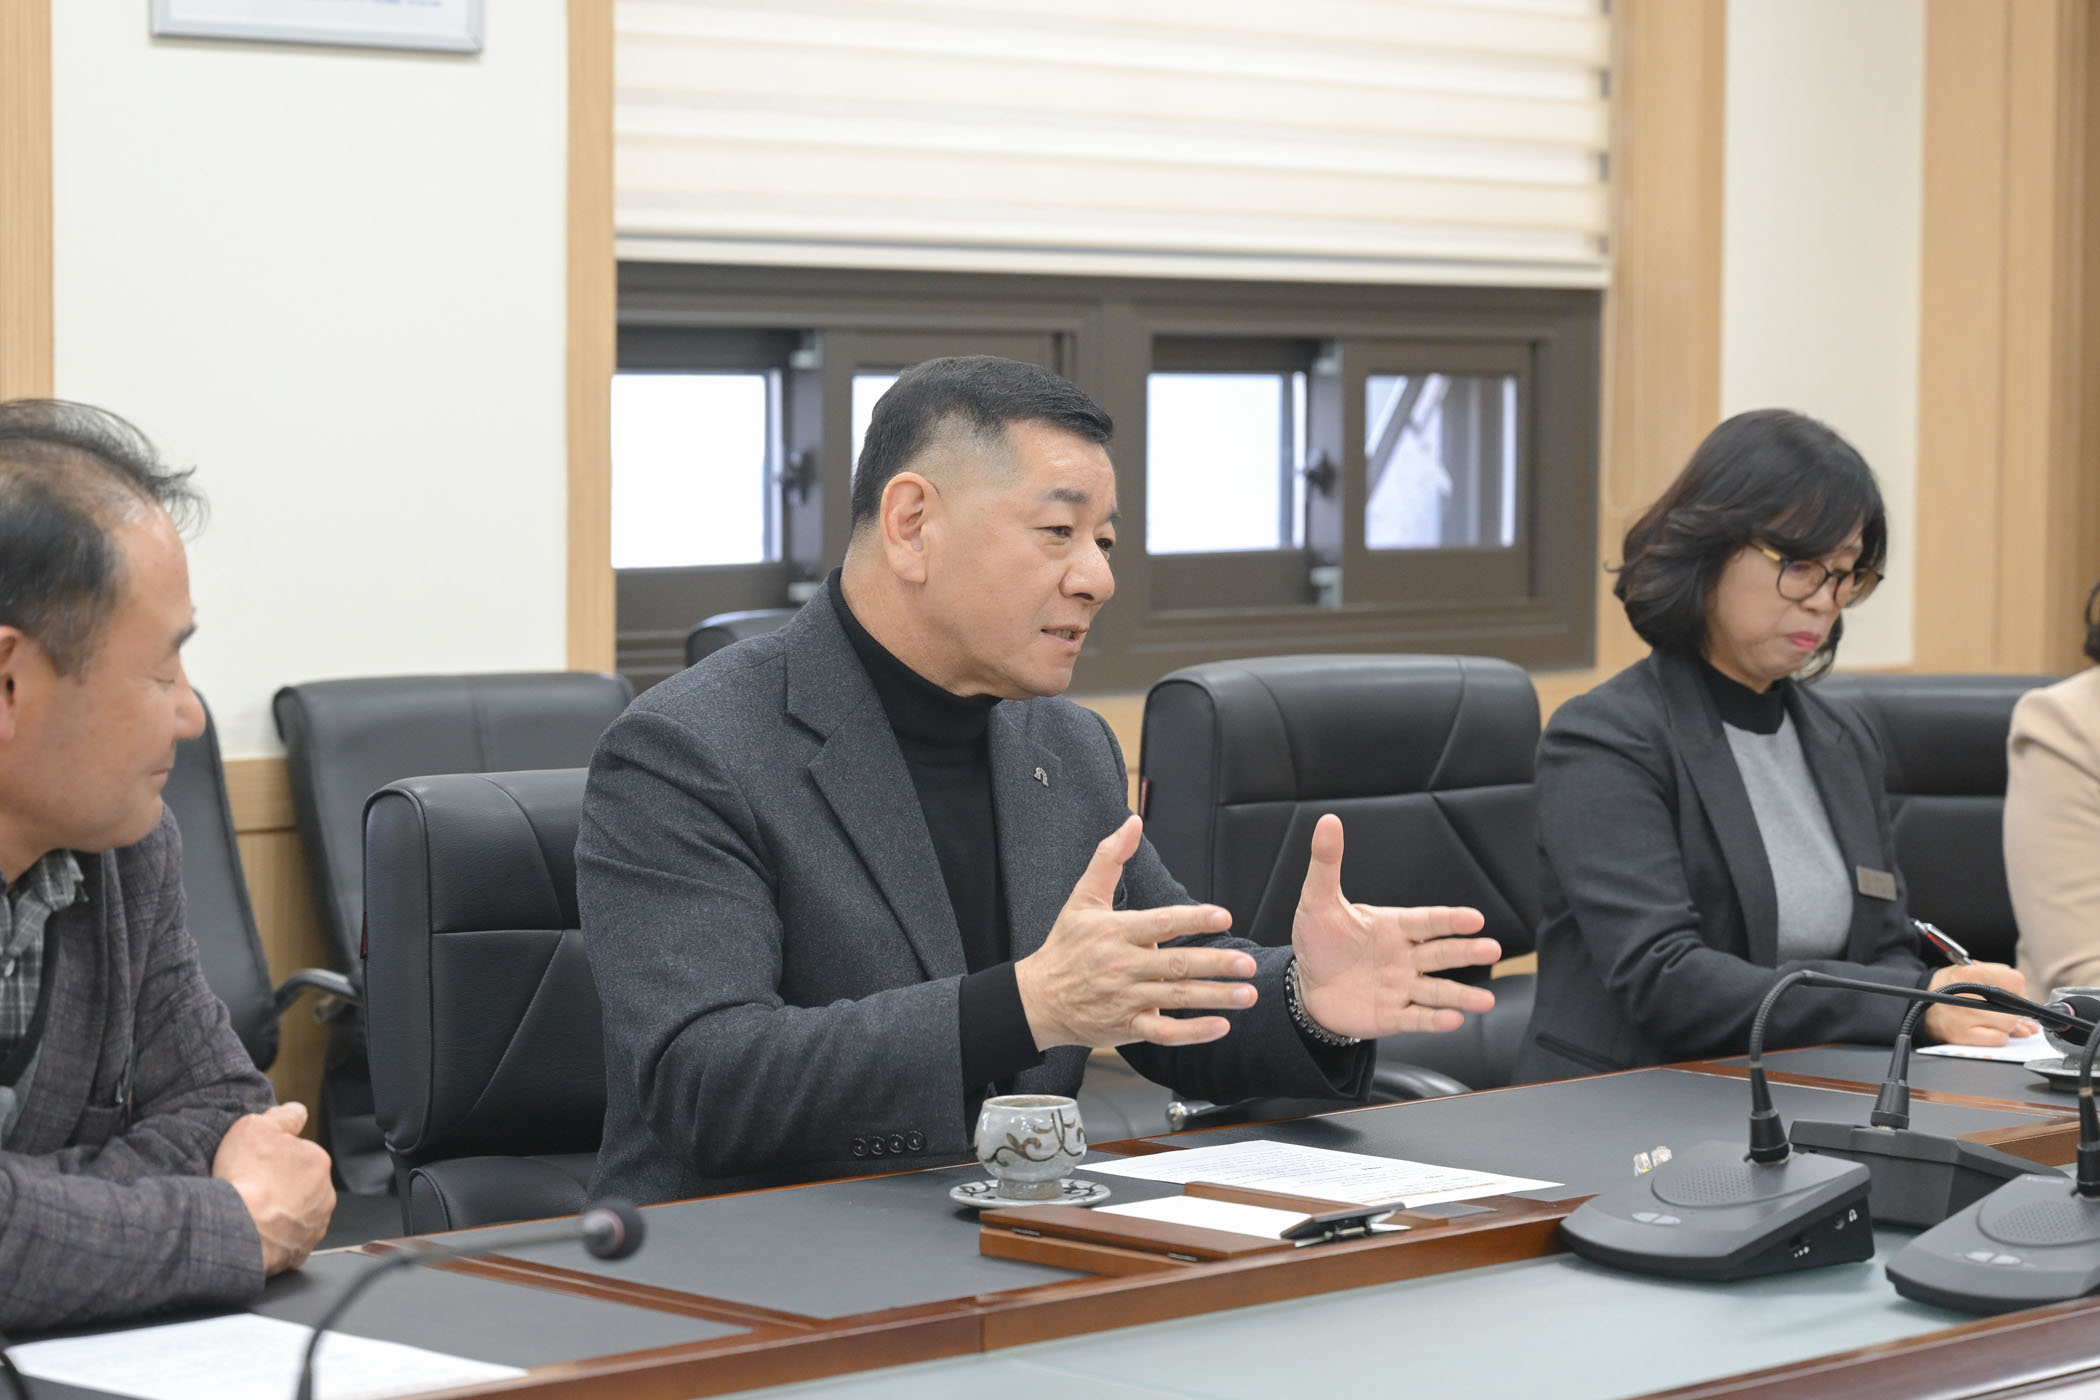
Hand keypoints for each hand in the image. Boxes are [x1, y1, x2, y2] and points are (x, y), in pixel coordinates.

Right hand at [212, 1102, 334, 1274]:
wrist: (236, 1229)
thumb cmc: (246, 1179)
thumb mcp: (256, 1127)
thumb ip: (282, 1116)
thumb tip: (297, 1111)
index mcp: (318, 1161)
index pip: (300, 1154)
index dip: (274, 1158)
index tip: (256, 1165)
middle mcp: (325, 1194)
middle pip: (300, 1185)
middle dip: (280, 1186)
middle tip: (252, 1188)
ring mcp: (314, 1226)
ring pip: (298, 1214)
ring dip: (280, 1213)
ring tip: (251, 1212)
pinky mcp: (301, 1253)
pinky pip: (289, 1242)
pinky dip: (275, 1239)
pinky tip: (256, 1233)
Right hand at [1015, 815, 1259, 1050]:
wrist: (1037, 999)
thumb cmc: (1065, 946)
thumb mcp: (1082, 898)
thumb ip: (1109, 859)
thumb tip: (1132, 822)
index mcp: (1115, 932)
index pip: (1160, 923)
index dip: (1193, 919)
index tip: (1224, 917)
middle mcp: (1122, 965)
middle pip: (1175, 964)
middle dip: (1215, 964)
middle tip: (1247, 964)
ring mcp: (1125, 998)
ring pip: (1176, 998)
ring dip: (1215, 997)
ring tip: (1247, 994)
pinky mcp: (1127, 1026)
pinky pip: (1165, 1033)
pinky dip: (1193, 1032)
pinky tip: (1221, 1026)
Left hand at [1291, 814, 1500, 1039]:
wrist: (1306, 987)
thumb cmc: (1319, 940)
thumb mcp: (1318, 900)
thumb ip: (1327, 863)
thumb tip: (1328, 821)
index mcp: (1394, 927)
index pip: (1427, 921)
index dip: (1450, 920)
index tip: (1475, 918)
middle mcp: (1405, 957)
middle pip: (1441, 953)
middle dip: (1466, 952)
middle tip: (1492, 950)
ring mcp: (1401, 988)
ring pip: (1436, 991)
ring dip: (1461, 995)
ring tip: (1485, 1002)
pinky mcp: (1392, 1016)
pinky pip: (1416, 1019)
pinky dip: (1434, 1020)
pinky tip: (1453, 1020)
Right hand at [1923, 963, 2037, 1045]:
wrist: (1919, 1004)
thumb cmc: (1951, 988)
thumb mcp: (1970, 970)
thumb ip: (2001, 979)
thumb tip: (2028, 1005)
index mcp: (1969, 972)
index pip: (2016, 981)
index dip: (2017, 989)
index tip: (2009, 993)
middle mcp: (1967, 994)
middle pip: (2015, 1006)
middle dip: (2012, 1009)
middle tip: (1997, 1008)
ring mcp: (1964, 1017)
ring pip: (2010, 1025)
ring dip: (2005, 1024)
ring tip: (1988, 1018)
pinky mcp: (1963, 1036)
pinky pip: (1999, 1039)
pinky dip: (1997, 1036)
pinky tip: (1984, 1029)